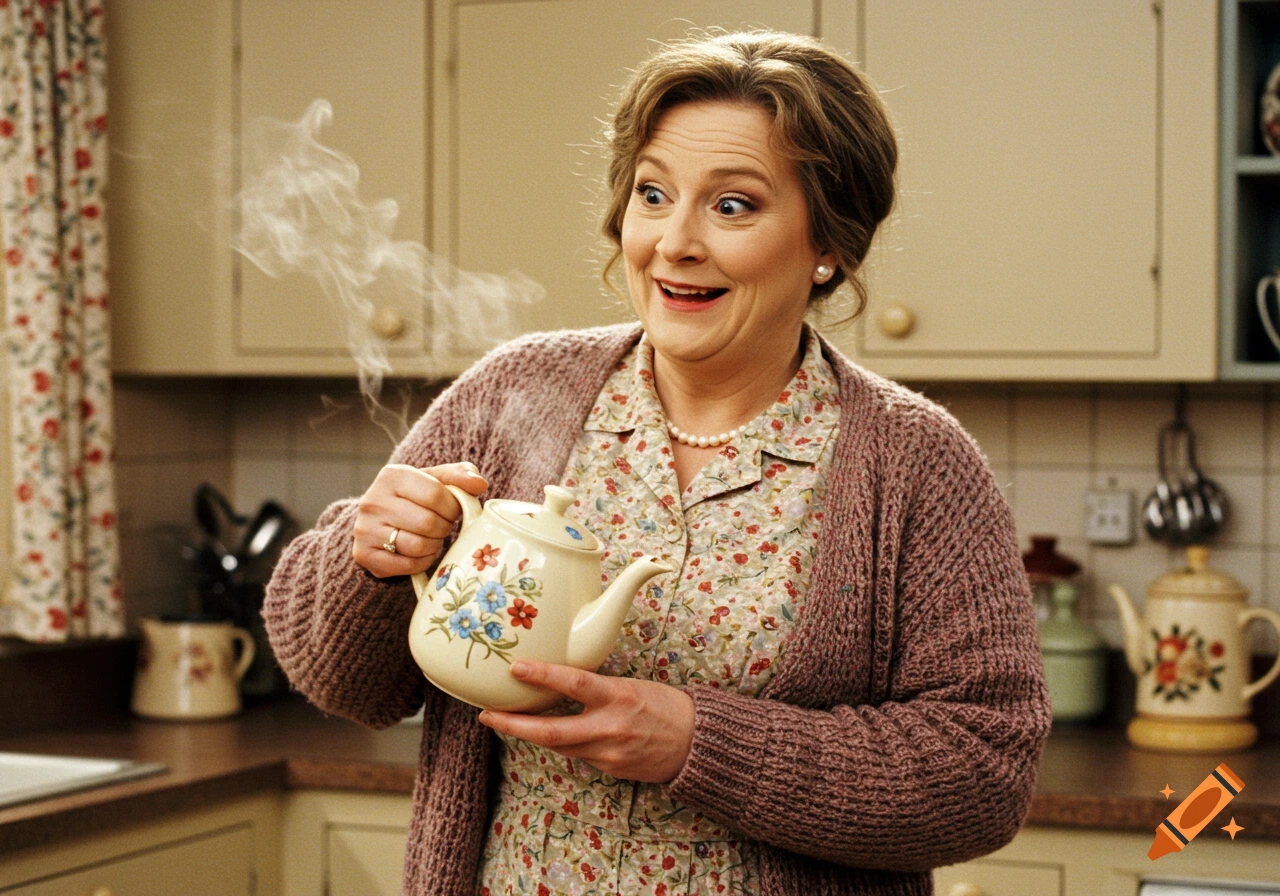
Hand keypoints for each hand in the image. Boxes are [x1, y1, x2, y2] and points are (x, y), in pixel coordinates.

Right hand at [352, 461, 486, 577]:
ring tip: (432, 538)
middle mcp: (373, 500)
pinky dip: (422, 562)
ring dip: (434, 545)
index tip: (453, 511)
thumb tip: (479, 484)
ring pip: (418, 545)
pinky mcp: (364, 554)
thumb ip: (460, 475)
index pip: (435, 494)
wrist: (380, 521)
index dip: (453, 507)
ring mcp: (365, 529)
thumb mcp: (435, 479)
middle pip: (428, 522)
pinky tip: (421, 553)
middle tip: (444, 526)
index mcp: (392, 475)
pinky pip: (407, 565)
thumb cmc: (415, 497)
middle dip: (445, 527)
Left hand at [477, 660, 694, 783]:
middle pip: (550, 731)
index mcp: (618, 697)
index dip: (543, 675)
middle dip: (512, 724)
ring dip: (530, 734)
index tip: (516, 668)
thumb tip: (561, 679)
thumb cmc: (665, 705)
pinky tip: (561, 734)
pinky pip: (577, 755)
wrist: (695, 744)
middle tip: (486, 715)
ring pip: (557, 745)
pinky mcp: (608, 770)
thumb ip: (598, 686)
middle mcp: (609, 727)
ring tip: (506, 721)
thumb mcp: (632, 684)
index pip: (574, 683)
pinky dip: (565, 743)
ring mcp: (607, 753)